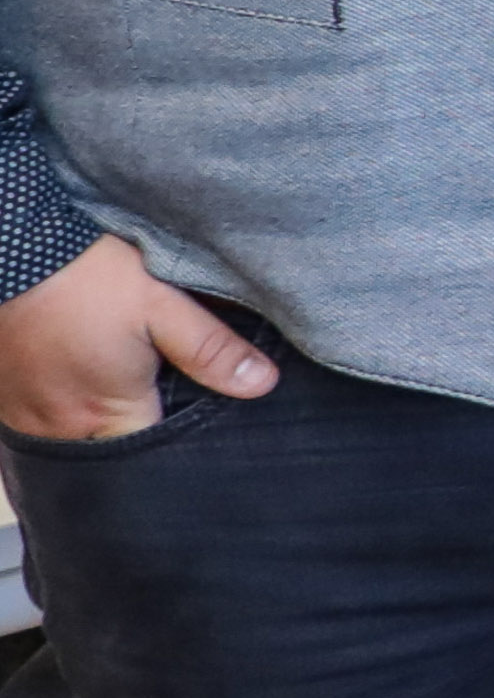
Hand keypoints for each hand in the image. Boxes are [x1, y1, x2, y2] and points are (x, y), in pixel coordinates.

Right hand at [0, 234, 277, 447]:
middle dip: (137, 430)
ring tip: (114, 382)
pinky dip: (61, 406)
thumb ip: (210, 350)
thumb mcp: (161, 305)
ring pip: (72, 437)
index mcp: (103, 413)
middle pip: (110, 449)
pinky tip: (77, 377)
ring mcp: (21, 415)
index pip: (152, 453)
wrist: (8, 243)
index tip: (193, 412)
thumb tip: (263, 385)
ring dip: (95, 419)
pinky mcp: (2, 396)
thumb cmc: (85, 276)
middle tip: (155, 392)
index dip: (179, 437)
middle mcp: (55, 427)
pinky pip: (39, 420)